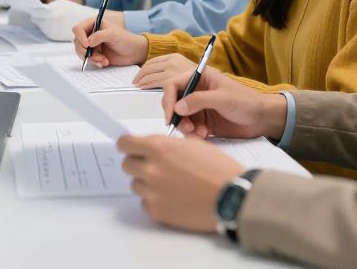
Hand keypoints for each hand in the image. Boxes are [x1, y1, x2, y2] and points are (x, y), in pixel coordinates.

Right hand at [73, 12, 145, 66]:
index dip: (80, 37)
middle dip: (85, 51)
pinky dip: (94, 62)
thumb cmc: (126, 39)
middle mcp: (90, 33)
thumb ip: (100, 35)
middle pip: (77, 42)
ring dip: (91, 58)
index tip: (87, 45)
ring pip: (81, 52)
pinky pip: (87, 59)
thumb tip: (88, 42)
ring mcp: (91, 44)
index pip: (78, 29)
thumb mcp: (114, 34)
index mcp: (94, 24)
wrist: (133, 53)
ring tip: (103, 60)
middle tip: (95, 56)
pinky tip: (104, 62)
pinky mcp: (94, 54)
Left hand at [117, 134, 244, 232]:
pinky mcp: (156, 211)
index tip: (129, 147)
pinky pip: (145, 203)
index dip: (128, 145)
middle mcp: (151, 169)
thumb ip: (166, 145)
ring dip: (147, 182)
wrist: (231, 196)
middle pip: (127, 164)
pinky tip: (174, 197)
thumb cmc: (217, 168)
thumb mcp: (192, 144)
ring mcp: (152, 192)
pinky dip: (156, 200)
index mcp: (158, 148)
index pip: (124, 144)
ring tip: (171, 183)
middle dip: (138, 163)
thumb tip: (150, 147)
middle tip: (156, 166)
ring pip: (136, 184)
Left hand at [133, 53, 197, 89]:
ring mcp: (171, 70)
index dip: (144, 68)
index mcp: (175, 56)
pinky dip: (146, 85)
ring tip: (138, 85)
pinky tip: (143, 88)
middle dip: (140, 74)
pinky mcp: (170, 79)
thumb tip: (160, 76)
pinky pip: (153, 82)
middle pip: (149, 66)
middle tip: (136, 81)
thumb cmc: (202, 80)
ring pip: (149, 74)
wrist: (213, 83)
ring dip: (142, 81)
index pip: (154, 60)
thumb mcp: (186, 69)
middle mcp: (172, 61)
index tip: (140, 74)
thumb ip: (174, 70)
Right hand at [161, 68, 287, 140]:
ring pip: (180, 118)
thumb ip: (198, 101)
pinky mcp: (204, 122)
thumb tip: (177, 107)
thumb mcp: (222, 98)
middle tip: (186, 128)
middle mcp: (197, 92)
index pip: (173, 85)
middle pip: (174, 103)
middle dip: (176, 116)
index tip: (170, 115)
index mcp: (200, 78)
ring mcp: (199, 108)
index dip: (168, 99)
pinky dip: (193, 133)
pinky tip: (204, 135)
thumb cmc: (246, 101)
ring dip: (185, 127)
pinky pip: (190, 129)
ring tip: (198, 133)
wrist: (262, 119)